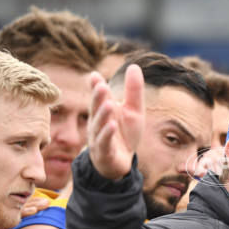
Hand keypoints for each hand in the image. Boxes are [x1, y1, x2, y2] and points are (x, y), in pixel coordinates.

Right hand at [88, 64, 144, 179]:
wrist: (122, 162)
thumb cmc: (125, 133)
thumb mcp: (134, 111)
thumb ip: (133, 91)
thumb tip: (134, 66)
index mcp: (104, 110)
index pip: (99, 96)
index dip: (96, 86)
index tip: (94, 75)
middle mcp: (98, 122)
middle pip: (96, 108)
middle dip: (98, 98)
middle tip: (100, 85)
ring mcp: (99, 137)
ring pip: (99, 125)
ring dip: (103, 115)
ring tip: (109, 104)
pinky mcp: (105, 152)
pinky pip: (104, 143)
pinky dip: (107, 135)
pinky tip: (111, 126)